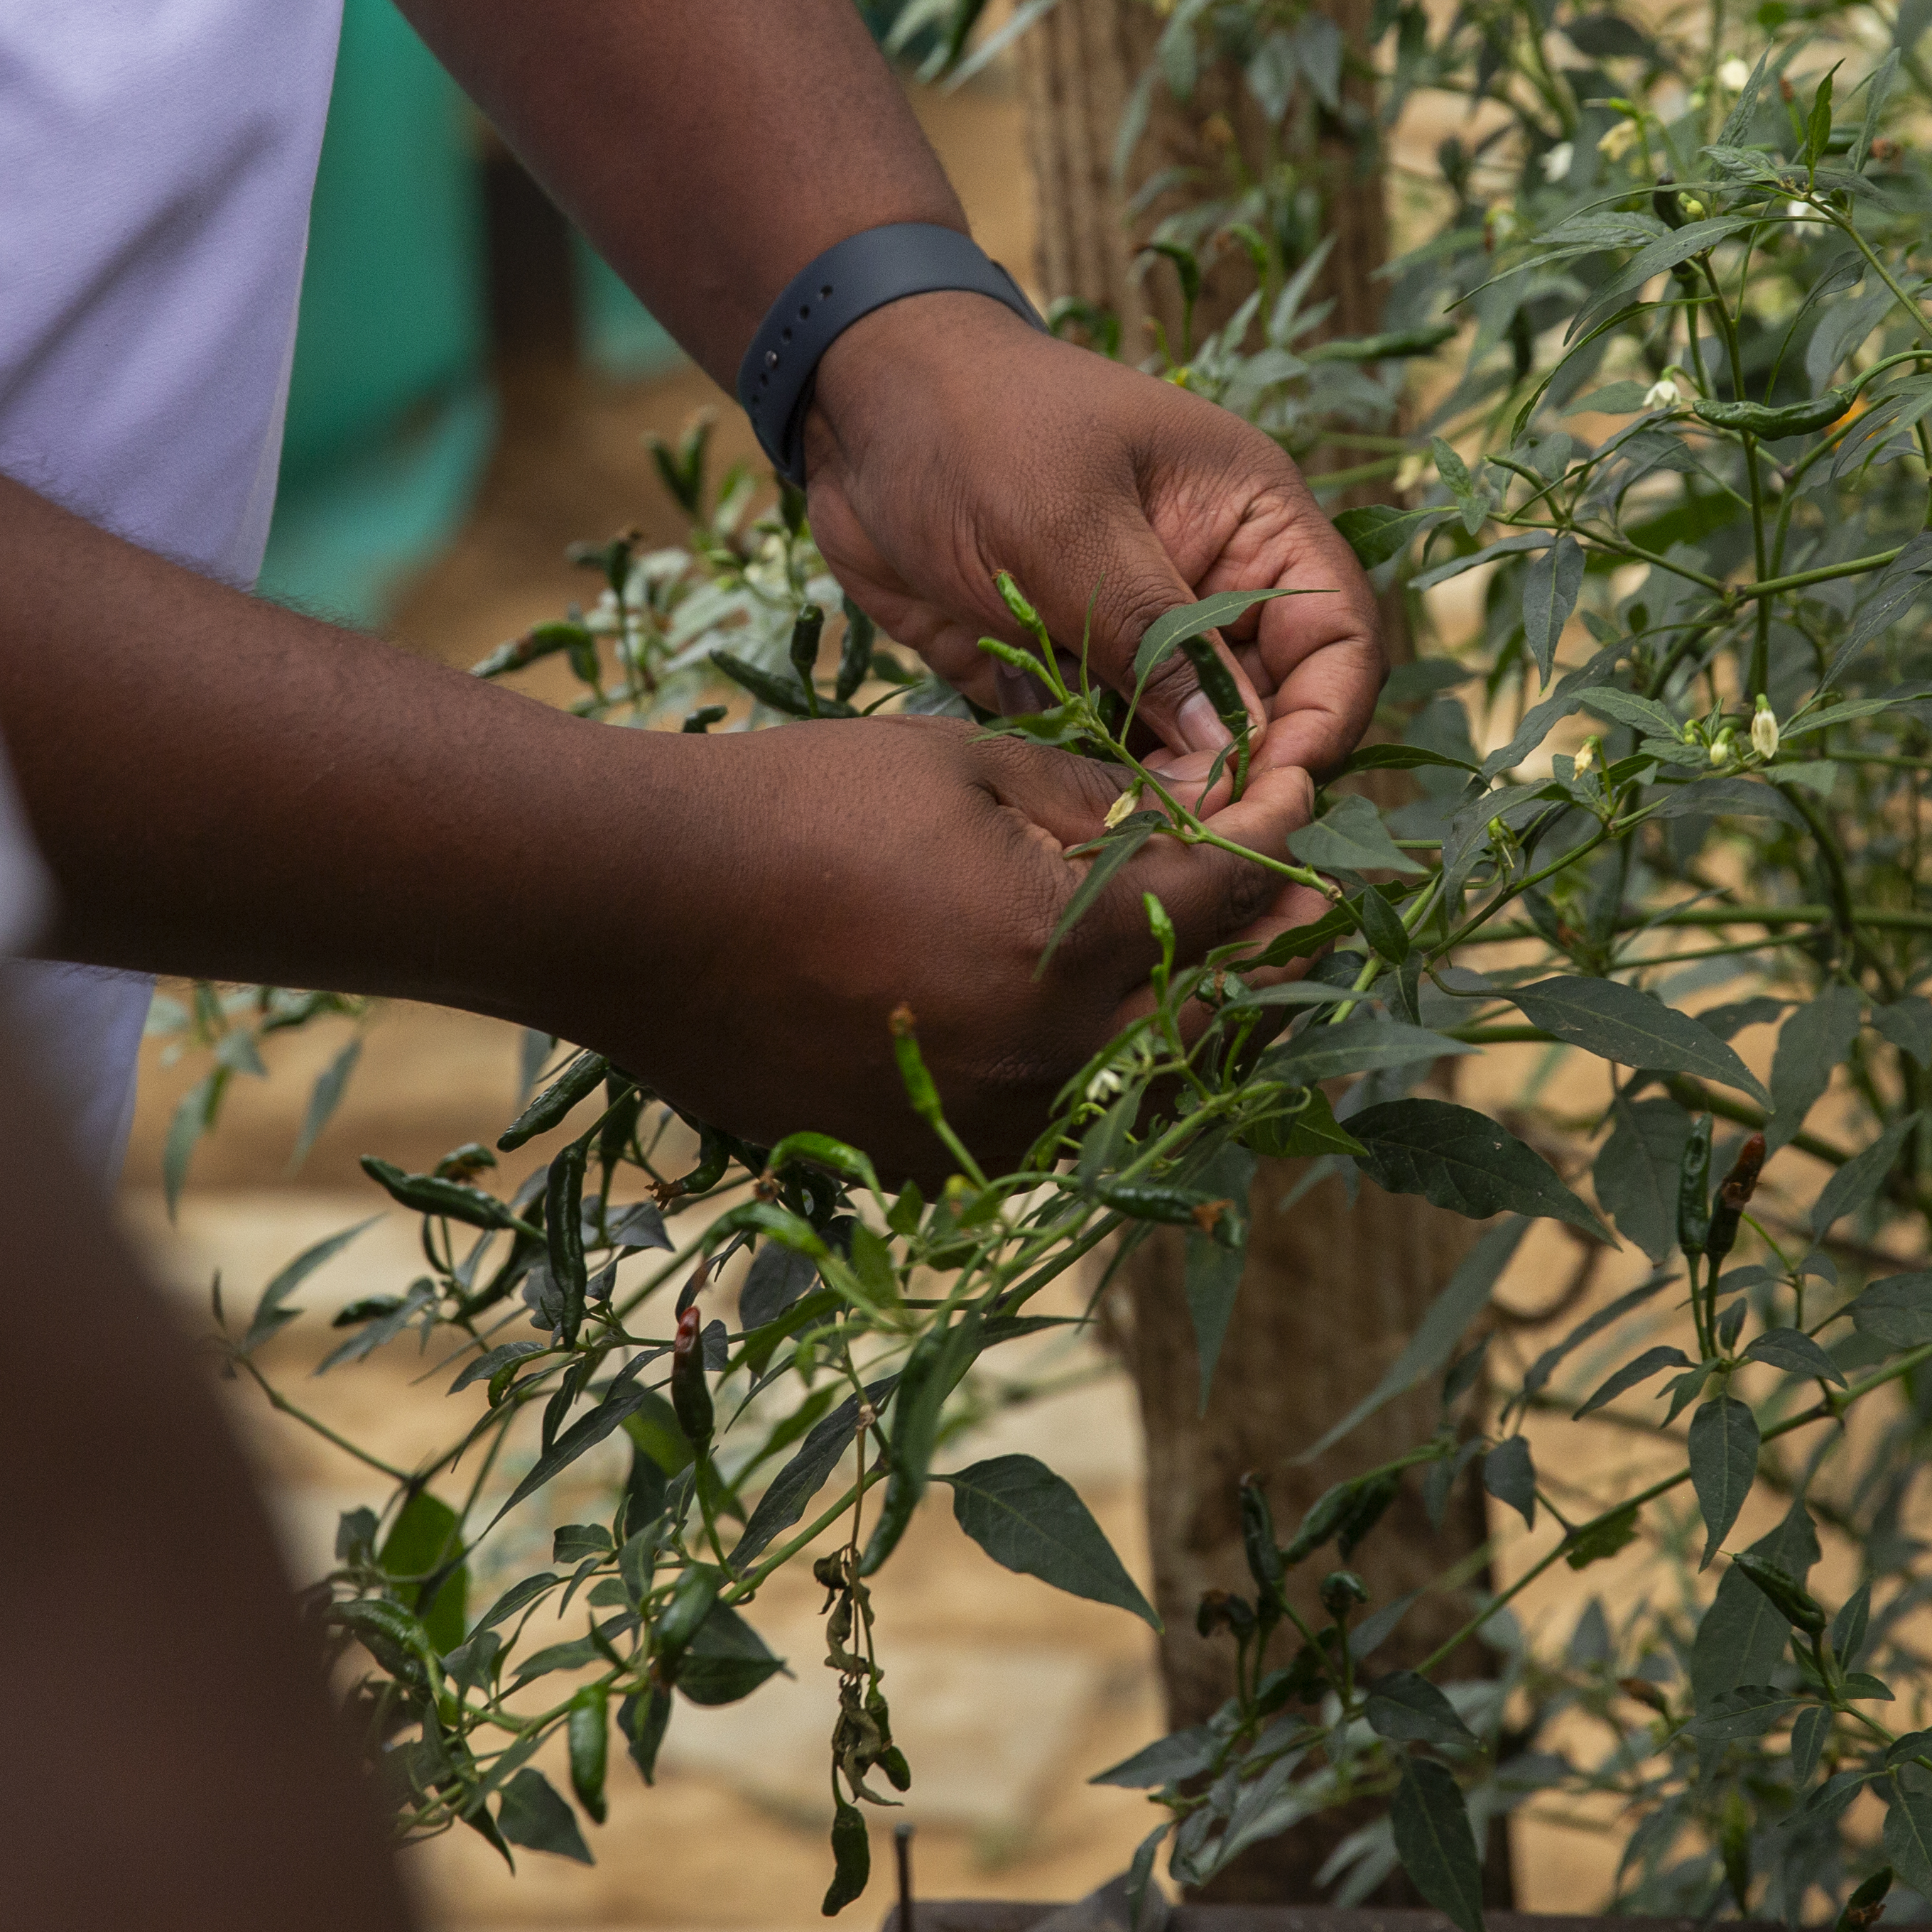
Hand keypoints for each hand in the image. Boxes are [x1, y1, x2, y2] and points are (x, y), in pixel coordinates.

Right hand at [572, 712, 1318, 1165]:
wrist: (631, 910)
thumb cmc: (799, 806)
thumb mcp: (965, 765)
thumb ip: (1097, 802)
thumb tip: (1195, 818)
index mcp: (1066, 955)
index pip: (1228, 906)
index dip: (1279, 853)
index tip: (1300, 819)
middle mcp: (1043, 1065)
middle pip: (1208, 1022)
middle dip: (1251, 958)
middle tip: (1270, 903)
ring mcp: (982, 1132)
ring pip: (1131, 1093)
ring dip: (1171, 1031)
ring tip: (1185, 967)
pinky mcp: (920, 1166)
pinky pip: (1039, 1132)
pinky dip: (1071, 1082)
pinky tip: (1059, 1025)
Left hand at [798, 293, 1388, 788]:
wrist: (852, 410)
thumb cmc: (970, 426)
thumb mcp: (1066, 526)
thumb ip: (1154, 638)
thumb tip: (1234, 755)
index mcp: (1250, 521)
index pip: (1338, 638)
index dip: (1320, 722)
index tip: (1269, 793)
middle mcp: (1212, 586)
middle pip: (1276, 710)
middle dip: (1243, 779)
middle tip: (1187, 838)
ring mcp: (1141, 635)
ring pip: (1194, 747)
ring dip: (1169, 797)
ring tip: (1129, 841)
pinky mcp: (1074, 673)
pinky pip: (1111, 752)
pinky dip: (1099, 787)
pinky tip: (1072, 819)